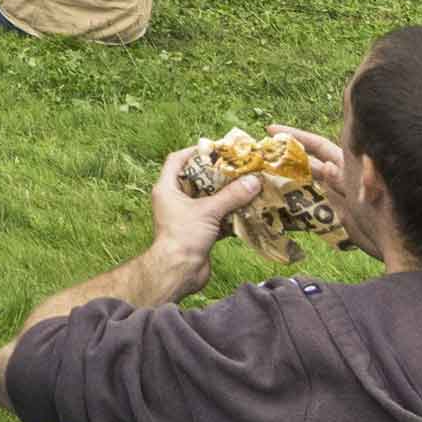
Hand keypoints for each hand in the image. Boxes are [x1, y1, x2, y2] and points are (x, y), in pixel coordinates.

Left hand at [147, 145, 270, 271]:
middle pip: (197, 179)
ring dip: (228, 196)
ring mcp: (187, 217)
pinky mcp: (199, 232)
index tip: (217, 149)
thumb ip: (232, 195)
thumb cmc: (184, 236)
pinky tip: (249, 211)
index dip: (195, 152)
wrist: (179, 272)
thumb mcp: (209, 211)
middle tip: (240, 168)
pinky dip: (230, 215)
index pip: (177, 160)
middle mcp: (175, 200)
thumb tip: (254, 180)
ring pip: (209, 200)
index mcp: (167, 188)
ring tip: (249, 186)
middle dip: (219, 175)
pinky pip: (216, 218)